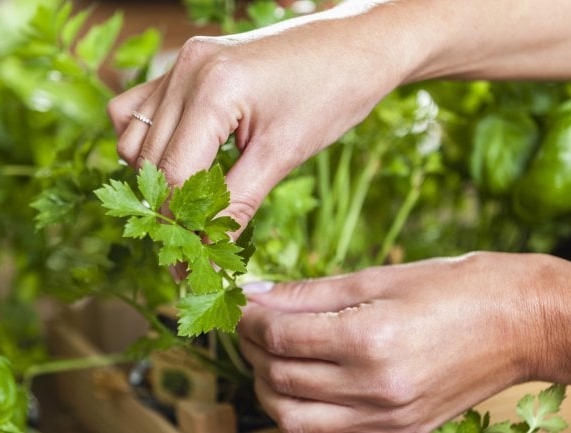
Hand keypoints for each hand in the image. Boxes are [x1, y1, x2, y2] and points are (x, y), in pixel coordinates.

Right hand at [108, 3, 409, 232]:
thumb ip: (237, 204)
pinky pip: (137, 109)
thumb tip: (209, 254)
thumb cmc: (332, 93)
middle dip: (168, 207)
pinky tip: (180, 159)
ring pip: (133, 136)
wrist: (356, 44)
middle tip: (192, 243)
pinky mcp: (184, 64)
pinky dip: (149, 142)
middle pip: (150, 159)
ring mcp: (180, 63)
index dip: (179, 224)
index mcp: (213, 88)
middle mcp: (186, 69)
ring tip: (189, 202)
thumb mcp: (284, 154)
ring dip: (154, 175)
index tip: (186, 265)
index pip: (174, 172)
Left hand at [238, 252, 570, 431]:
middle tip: (251, 327)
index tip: (242, 305)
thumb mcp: (376, 277)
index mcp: (370, 339)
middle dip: (252, 352)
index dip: (250, 320)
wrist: (519, 323)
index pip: (281, 338)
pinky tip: (302, 382)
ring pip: (294, 420)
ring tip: (270, 357)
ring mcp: (388, 419)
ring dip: (268, 388)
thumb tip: (257, 294)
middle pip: (280, 380)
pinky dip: (301, 412)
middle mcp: (376, 388)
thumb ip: (309, 292)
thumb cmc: (452, 288)